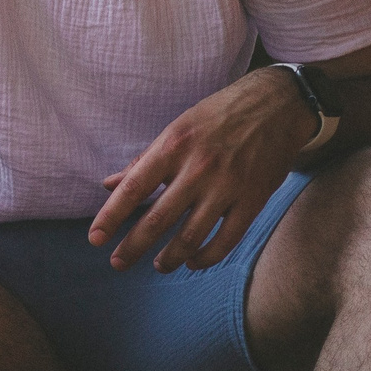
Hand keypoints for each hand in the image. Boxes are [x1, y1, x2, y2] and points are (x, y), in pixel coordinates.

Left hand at [89, 68, 314, 271]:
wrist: (276, 104)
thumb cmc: (217, 116)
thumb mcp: (176, 129)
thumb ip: (143, 161)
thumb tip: (108, 185)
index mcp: (173, 146)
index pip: (133, 188)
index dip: (110, 216)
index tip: (95, 239)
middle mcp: (198, 168)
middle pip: (158, 219)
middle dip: (133, 247)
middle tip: (118, 263)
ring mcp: (227, 186)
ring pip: (191, 236)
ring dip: (170, 257)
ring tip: (159, 265)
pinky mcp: (253, 200)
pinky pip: (226, 240)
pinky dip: (206, 257)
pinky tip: (193, 261)